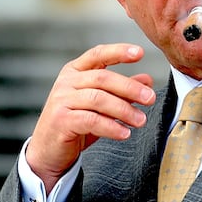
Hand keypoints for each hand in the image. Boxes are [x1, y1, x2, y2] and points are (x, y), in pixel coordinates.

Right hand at [26, 43, 155, 192]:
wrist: (50, 150)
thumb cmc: (77, 123)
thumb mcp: (102, 105)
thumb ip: (122, 91)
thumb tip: (147, 79)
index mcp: (76, 72)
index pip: (98, 55)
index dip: (118, 52)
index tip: (140, 53)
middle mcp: (67, 82)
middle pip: (102, 78)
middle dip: (130, 87)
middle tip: (150, 98)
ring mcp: (61, 100)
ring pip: (98, 99)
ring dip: (124, 110)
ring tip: (140, 120)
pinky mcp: (61, 120)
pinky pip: (91, 120)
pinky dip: (111, 127)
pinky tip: (124, 133)